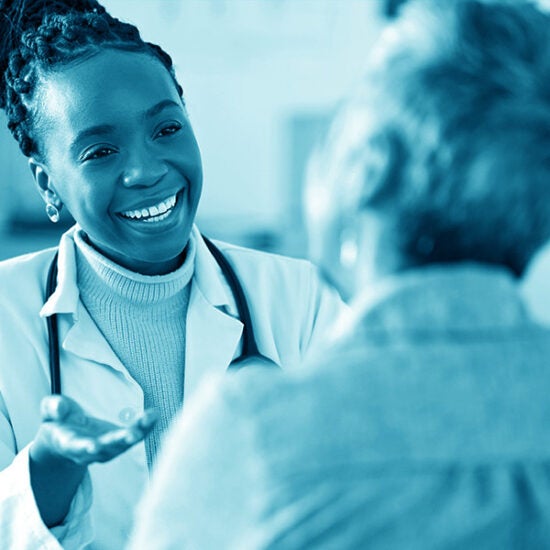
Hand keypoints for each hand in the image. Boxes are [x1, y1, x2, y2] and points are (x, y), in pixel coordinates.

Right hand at [31, 395, 157, 465]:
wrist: (66, 439)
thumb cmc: (59, 424)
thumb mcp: (50, 414)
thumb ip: (53, 408)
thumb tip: (59, 407)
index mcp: (71, 445)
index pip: (79, 448)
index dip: (86, 448)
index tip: (92, 446)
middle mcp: (92, 452)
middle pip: (108, 449)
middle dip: (120, 441)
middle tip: (133, 434)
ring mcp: (109, 448)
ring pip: (125, 444)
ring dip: (139, 432)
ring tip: (150, 418)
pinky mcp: (121, 441)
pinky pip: (136, 435)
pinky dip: (146, 427)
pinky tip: (155, 415)